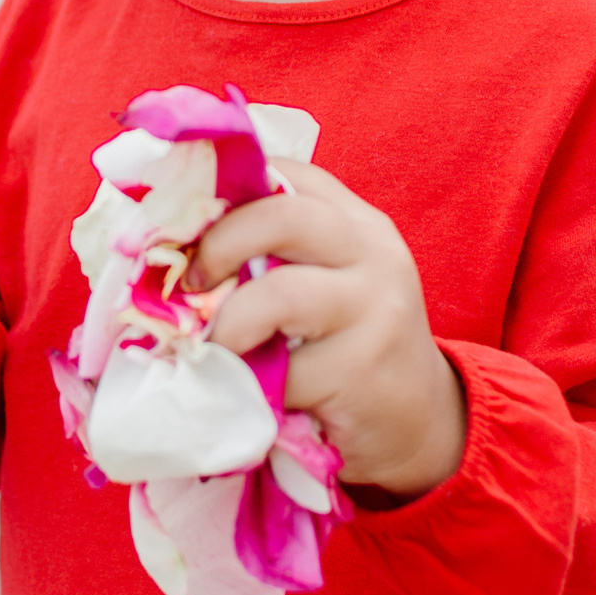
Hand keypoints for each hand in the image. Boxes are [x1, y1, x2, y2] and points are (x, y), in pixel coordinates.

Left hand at [189, 158, 468, 498]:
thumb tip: (174, 245)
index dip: (220, 191)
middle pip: (281, 213)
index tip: (182, 227)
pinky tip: (256, 394)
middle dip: (218, 245)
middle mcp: (371, 250)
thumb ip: (274, 253)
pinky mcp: (363, 367)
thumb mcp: (324, 282)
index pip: (284, 173)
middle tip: (190, 285)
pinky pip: (285, 370)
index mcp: (354, 220)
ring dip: (229, 326)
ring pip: (278, 292)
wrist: (421, 422)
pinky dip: (252, 384)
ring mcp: (375, 307)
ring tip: (219, 350)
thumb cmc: (349, 347)